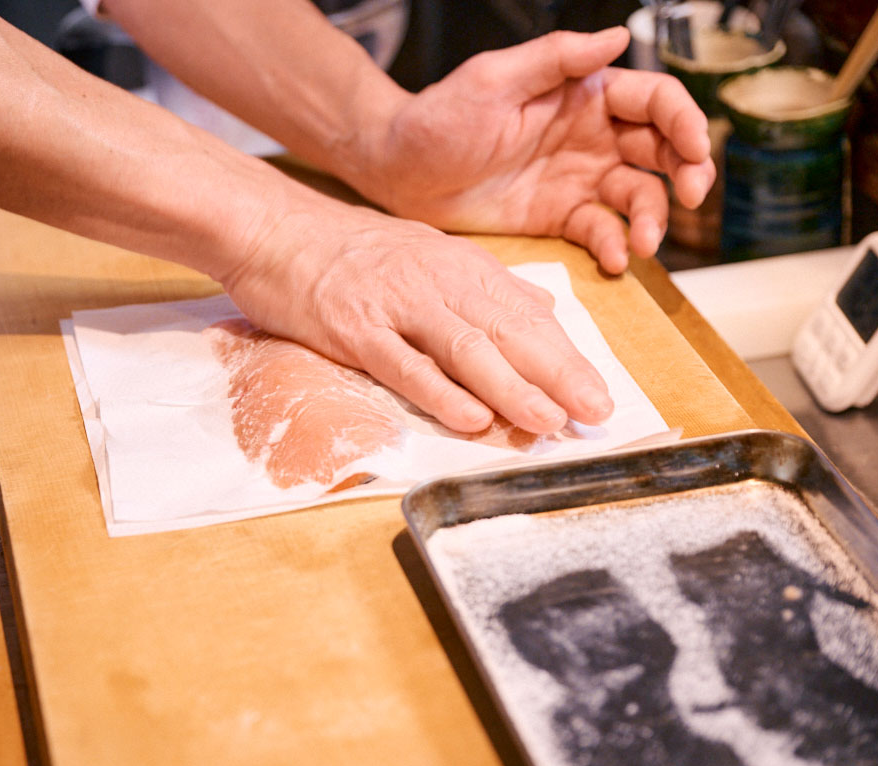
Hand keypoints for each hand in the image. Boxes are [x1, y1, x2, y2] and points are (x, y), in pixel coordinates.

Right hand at [219, 198, 612, 434]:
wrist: (276, 230)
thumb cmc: (352, 250)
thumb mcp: (430, 255)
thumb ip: (487, 288)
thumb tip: (544, 316)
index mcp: (462, 267)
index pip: (527, 317)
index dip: (567, 358)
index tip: (601, 395)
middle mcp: (438, 282)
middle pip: (508, 332)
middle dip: (558, 375)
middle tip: (597, 413)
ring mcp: (396, 305)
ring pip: (465, 348)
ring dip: (511, 388)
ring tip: (548, 422)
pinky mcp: (355, 329)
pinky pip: (402, 364)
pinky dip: (438, 392)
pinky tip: (469, 418)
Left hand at [352, 28, 714, 272]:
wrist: (397, 173)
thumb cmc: (437, 119)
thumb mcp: (492, 80)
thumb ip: (555, 58)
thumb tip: (617, 36)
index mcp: (584, 94)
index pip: (654, 101)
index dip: (685, 122)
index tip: (696, 151)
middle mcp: (591, 136)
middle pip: (662, 150)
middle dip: (688, 172)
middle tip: (693, 198)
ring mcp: (577, 179)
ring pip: (638, 196)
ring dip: (652, 220)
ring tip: (642, 244)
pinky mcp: (558, 218)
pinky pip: (601, 231)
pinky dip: (614, 246)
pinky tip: (614, 260)